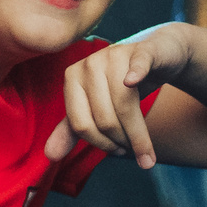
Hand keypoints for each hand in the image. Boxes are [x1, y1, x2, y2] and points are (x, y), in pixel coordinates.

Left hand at [47, 24, 193, 168]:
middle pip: (104, 118)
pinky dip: (136, 74)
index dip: (101, 144)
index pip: (80, 124)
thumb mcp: (94, 107)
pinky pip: (137, 66)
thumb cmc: (122, 86)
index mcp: (72, 79)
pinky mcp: (142, 51)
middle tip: (134, 148)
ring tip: (144, 145)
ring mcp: (115, 55)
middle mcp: (90, 64)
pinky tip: (134, 82)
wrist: (156, 56)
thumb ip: (73, 130)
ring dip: (138, 132)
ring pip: (124, 103)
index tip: (117, 151)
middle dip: (122, 140)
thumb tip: (50, 155)